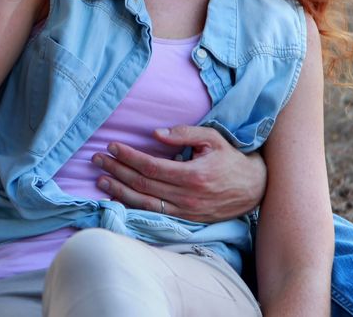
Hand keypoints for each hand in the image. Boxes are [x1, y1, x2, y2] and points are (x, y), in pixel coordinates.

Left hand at [92, 125, 266, 222]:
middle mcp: (186, 196)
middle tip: (97, 159)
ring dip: (119, 191)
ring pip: (143, 202)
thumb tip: (156, 133)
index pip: (150, 166)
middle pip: (142, 184)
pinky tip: (117, 199)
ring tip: (100, 180)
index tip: (112, 146)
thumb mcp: (213, 139)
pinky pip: (154, 214)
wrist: (255, 189)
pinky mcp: (185, 219)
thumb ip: (184, 133)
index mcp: (192, 175)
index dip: (128, 157)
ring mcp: (185, 210)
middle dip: (116, 170)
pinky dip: (133, 207)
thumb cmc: (231, 160)